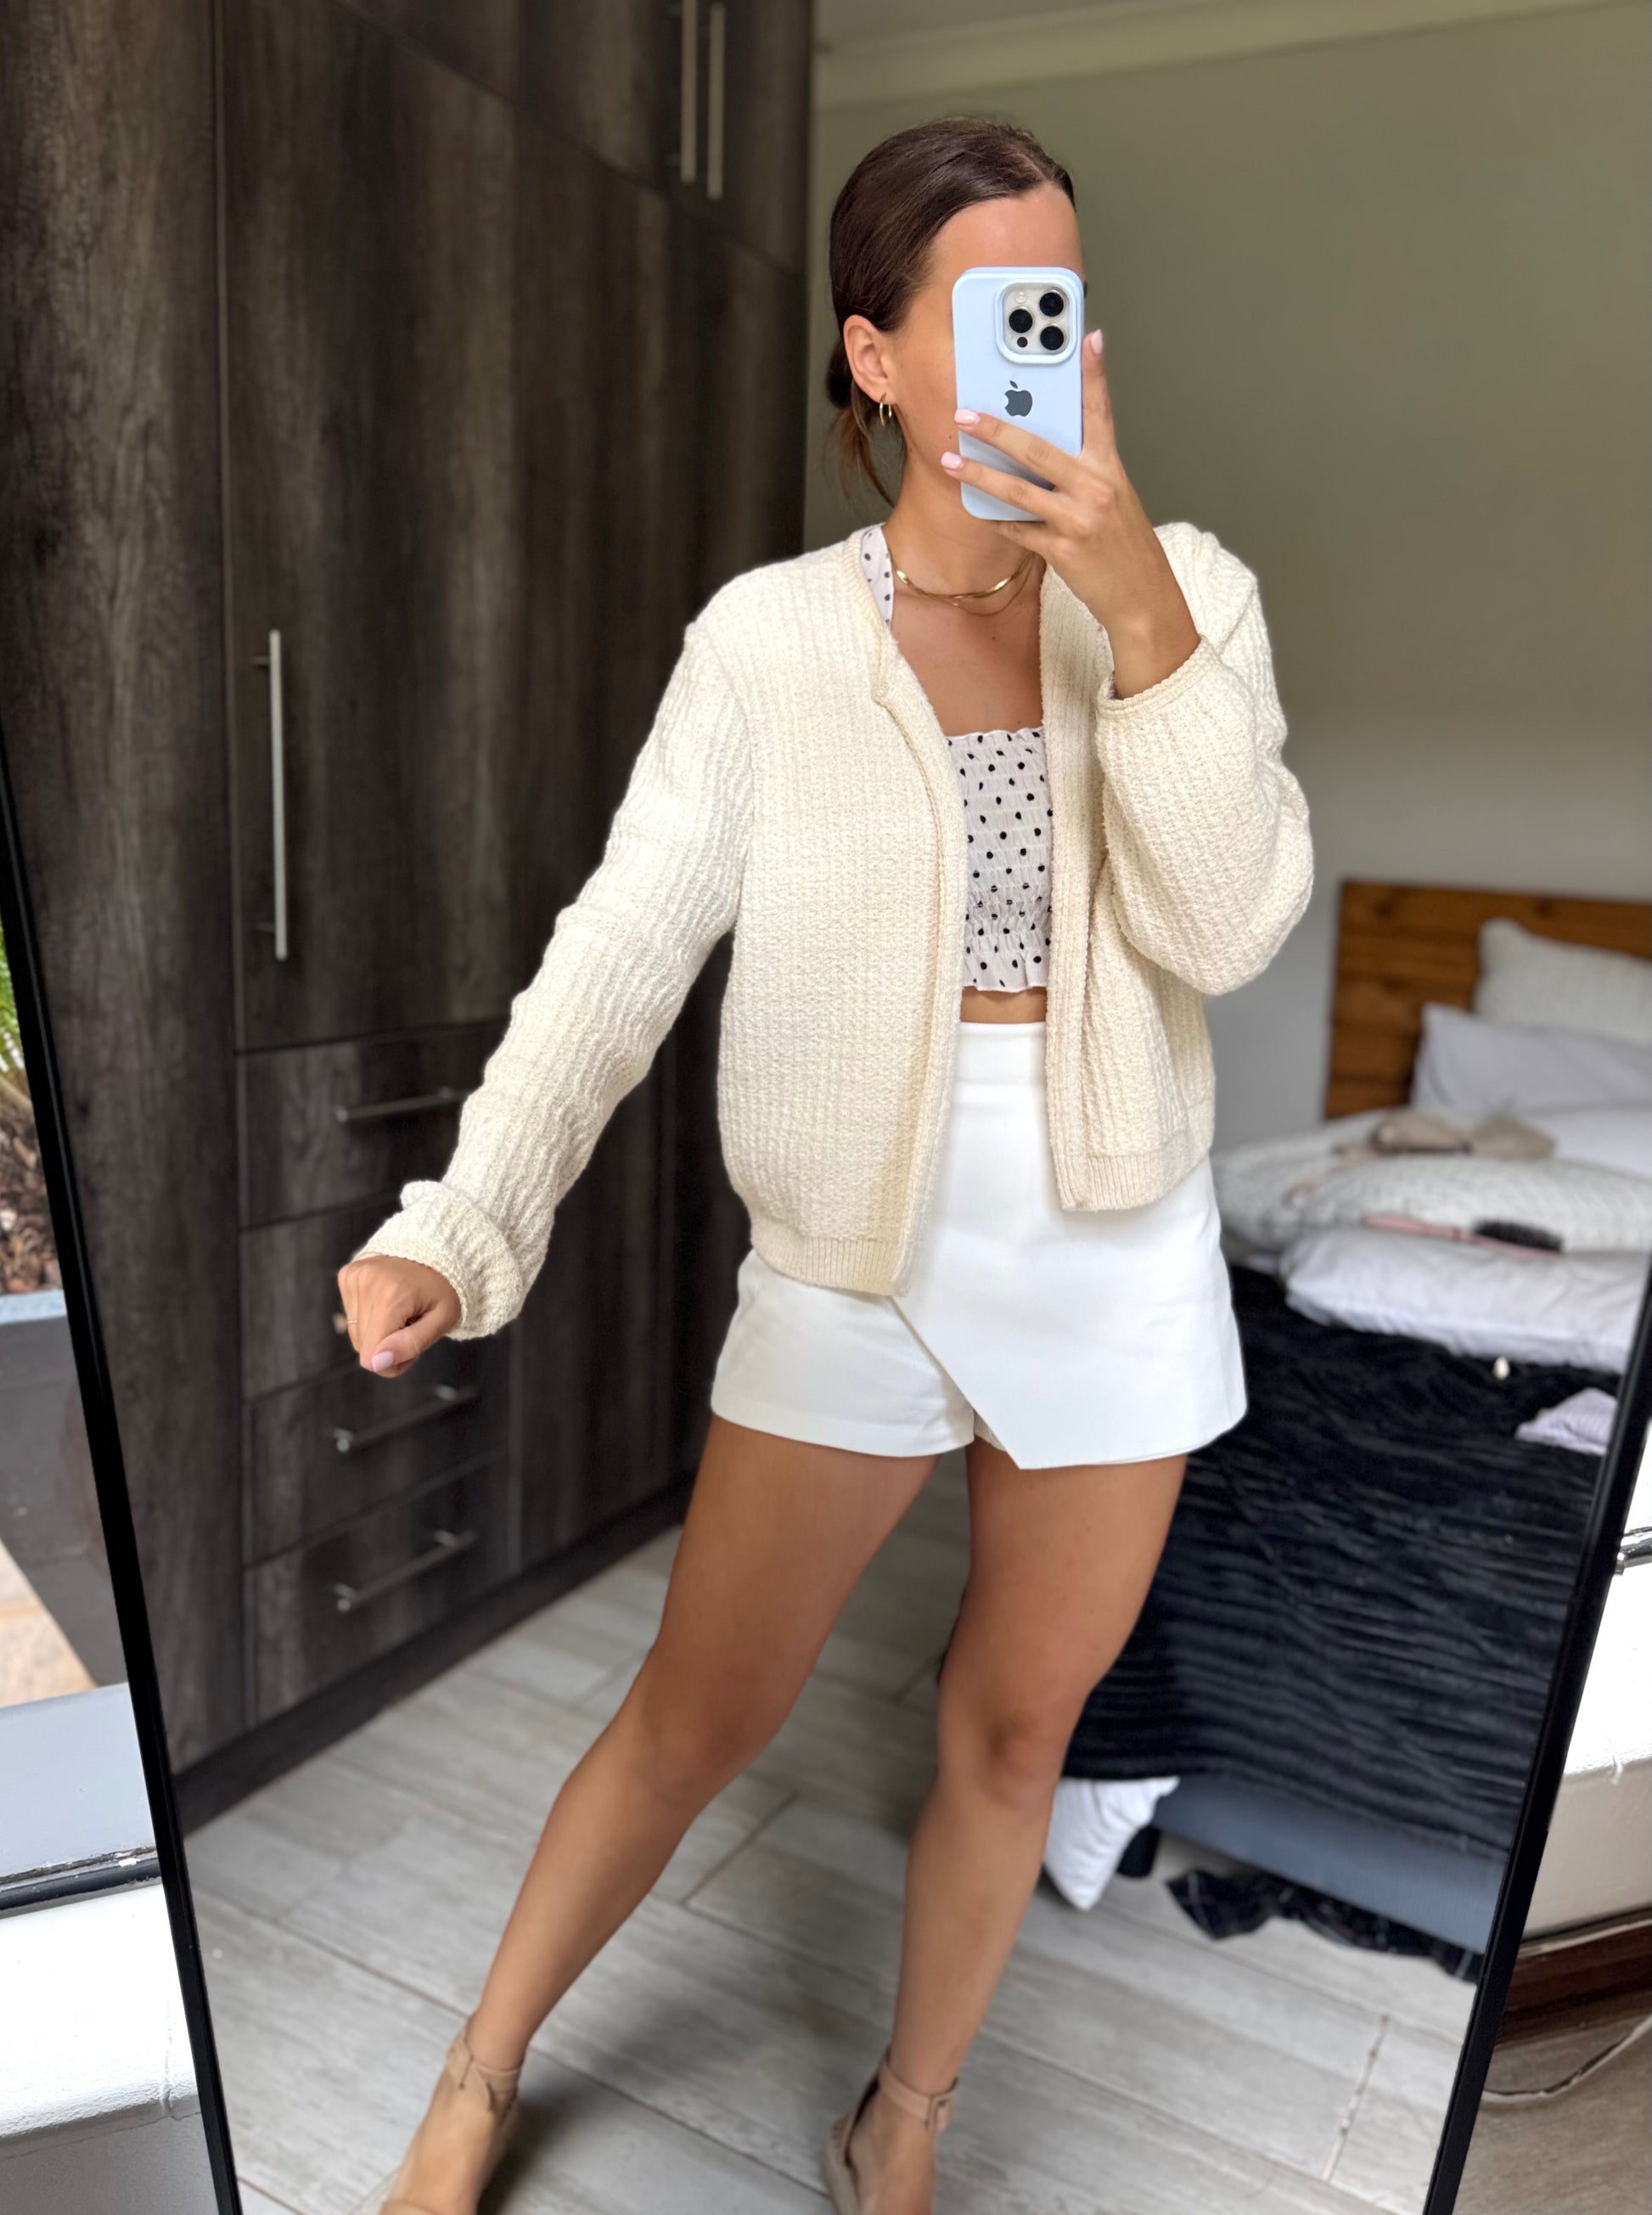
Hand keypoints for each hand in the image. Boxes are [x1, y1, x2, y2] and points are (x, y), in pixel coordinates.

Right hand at [336, 1254, 460, 1377]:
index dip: (393, 1361)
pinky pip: (351, 1315)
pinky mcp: (347, 1275)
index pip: (370, 1358)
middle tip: (412, 1324)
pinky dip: (371, 1315)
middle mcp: (365, 1283)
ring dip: (379, 1330)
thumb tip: (376, 1363)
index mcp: (390, 1296)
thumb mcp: (442, 1320)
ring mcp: (353, 1277)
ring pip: (355, 1334)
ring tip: (402, 1310)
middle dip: (387, 1346)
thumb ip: (411, 1344)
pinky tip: (389, 1300)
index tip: (413, 1342)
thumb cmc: (446, 1289)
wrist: (440, 1249)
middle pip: (363, 1347)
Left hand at [941, 330, 1201, 693]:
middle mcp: (1096, 488)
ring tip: (950, 460)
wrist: (1143, 596)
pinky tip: (978, 509)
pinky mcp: (1064, 551)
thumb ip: (1082, 471)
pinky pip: (1020, 530)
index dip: (1094, 374)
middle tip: (966, 413)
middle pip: (1039, 448)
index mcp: (1111, 468)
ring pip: (1019, 491)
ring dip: (980, 475)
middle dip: (998, 429)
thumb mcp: (1113, 498)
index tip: (1086, 338)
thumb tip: (1039, 451)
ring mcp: (1079, 520)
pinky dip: (998, 519)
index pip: (1100, 412)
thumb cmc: (1124, 545)